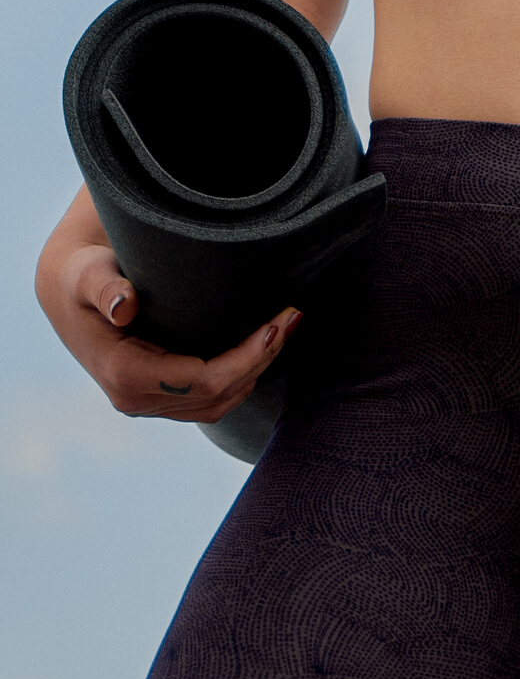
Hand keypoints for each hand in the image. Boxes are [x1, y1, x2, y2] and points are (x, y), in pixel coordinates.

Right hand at [48, 239, 298, 425]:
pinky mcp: (157, 398)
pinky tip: (263, 346)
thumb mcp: (88, 273)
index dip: (246, 357)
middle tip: (293, 317)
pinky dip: (240, 378)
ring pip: (217, 405)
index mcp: (124, 375)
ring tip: (286, 327)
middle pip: (217, 396)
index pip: (203, 381)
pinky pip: (208, 401)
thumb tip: (123, 306)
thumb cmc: (83, 274)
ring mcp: (146, 404)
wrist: (68, 292)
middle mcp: (134, 399)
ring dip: (256, 371)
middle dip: (261, 360)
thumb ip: (106, 286)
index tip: (277, 323)